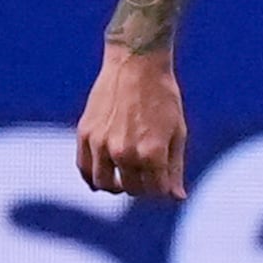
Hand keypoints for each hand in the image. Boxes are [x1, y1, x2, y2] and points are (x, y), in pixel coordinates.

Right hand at [77, 45, 189, 197]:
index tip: (162, 179)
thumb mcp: (178, 132)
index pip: (155, 191)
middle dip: (142, 185)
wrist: (136, 64)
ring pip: (105, 184)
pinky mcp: (85, 134)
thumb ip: (176, 168)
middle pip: (132, 189)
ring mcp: (101, 144)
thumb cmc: (163, 97)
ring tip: (125, 176)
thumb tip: (177, 198)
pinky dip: (93, 177)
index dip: (161, 188)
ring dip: (117, 185)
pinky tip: (104, 174)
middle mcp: (125, 152)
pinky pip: (84, 168)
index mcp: (152, 153)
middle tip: (145, 173)